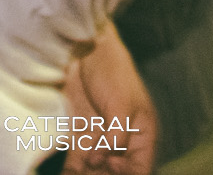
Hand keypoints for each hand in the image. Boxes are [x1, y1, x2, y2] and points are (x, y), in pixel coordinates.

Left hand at [61, 24, 156, 174]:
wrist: (84, 50)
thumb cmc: (113, 71)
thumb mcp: (122, 102)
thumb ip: (117, 134)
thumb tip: (102, 161)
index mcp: (141, 136)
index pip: (140, 170)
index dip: (127, 174)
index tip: (110, 164)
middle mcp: (121, 145)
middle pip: (114, 174)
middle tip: (89, 169)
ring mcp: (99, 142)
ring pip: (94, 172)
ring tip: (75, 174)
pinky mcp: (79, 138)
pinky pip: (76, 164)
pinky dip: (71, 173)